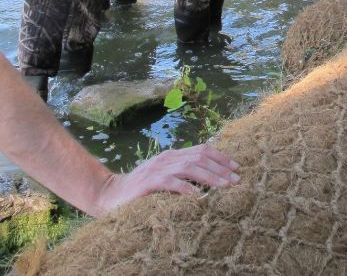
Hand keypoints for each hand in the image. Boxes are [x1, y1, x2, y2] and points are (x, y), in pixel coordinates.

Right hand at [93, 145, 239, 212]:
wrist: (109, 195)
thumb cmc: (140, 190)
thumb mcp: (163, 177)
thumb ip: (181, 174)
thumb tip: (207, 178)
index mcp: (172, 155)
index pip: (202, 150)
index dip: (220, 157)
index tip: (236, 167)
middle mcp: (167, 158)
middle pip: (200, 157)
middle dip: (221, 167)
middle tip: (236, 179)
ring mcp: (157, 169)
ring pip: (189, 167)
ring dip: (210, 176)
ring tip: (224, 186)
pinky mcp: (148, 183)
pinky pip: (170, 183)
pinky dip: (185, 187)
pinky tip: (197, 196)